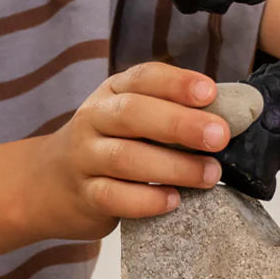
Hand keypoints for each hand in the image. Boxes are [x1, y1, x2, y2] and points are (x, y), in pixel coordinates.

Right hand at [37, 62, 230, 239]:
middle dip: (179, 124)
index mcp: (113, 91)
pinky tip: (174, 201)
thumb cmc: (109, 144)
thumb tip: (231, 115)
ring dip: (173, 166)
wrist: (48, 183)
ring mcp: (85, 157)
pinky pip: (113, 196)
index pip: (143, 77)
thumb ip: (169, 112)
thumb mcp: (131, 116)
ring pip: (126, 157)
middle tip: (219, 136)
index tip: (210, 93)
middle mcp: (95, 118)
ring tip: (209, 174)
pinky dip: (147, 200)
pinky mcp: (84, 195)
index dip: (177, 83)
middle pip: (133, 113)